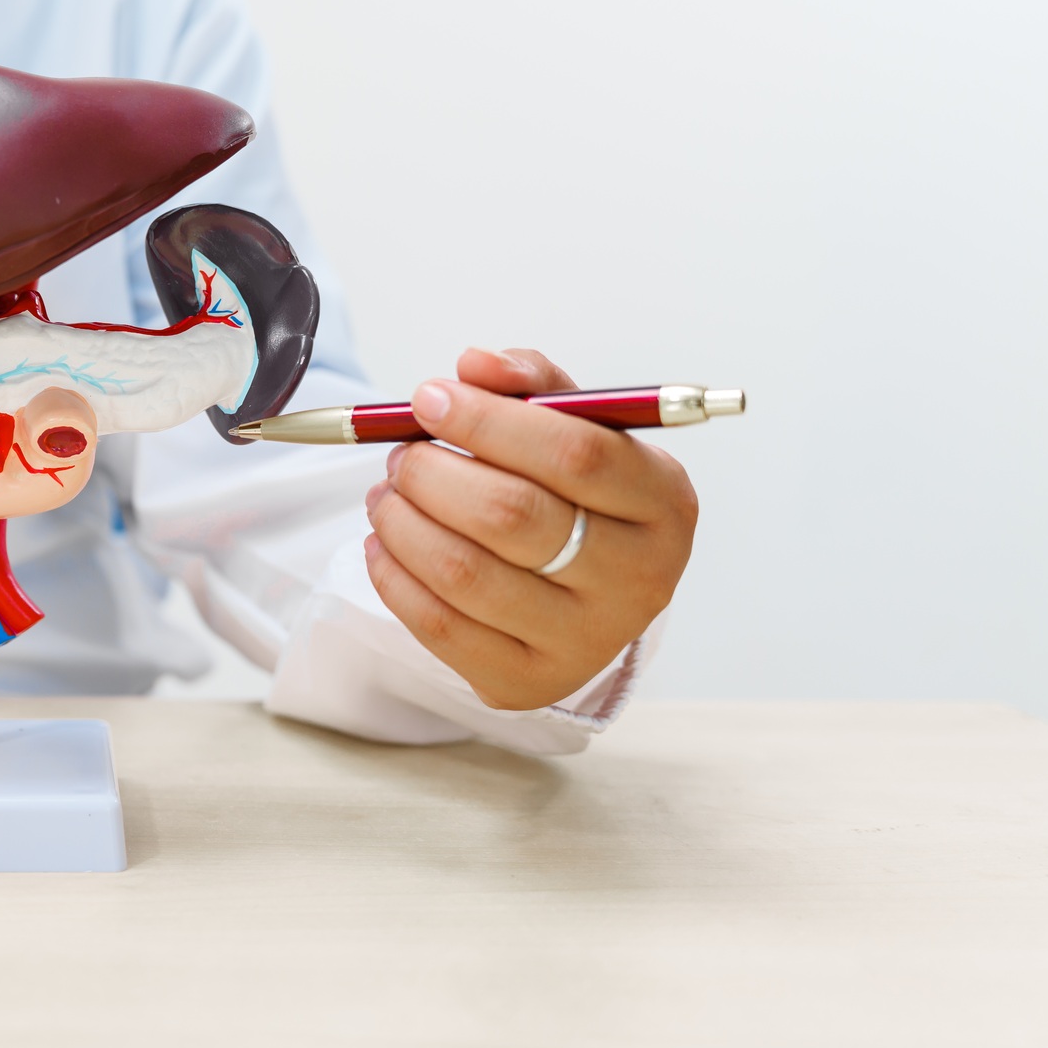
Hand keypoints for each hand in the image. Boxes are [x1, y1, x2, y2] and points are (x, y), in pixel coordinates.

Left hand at [363, 347, 697, 709]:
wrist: (588, 597)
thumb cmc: (578, 496)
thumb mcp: (577, 429)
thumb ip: (530, 385)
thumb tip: (472, 366)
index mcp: (664, 503)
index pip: (575, 454)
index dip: (489, 421)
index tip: (428, 396)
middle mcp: (637, 579)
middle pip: (513, 516)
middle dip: (434, 473)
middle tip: (400, 455)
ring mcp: (584, 640)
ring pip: (465, 572)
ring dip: (402, 521)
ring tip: (386, 494)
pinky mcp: (526, 681)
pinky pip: (438, 626)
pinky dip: (393, 575)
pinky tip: (383, 543)